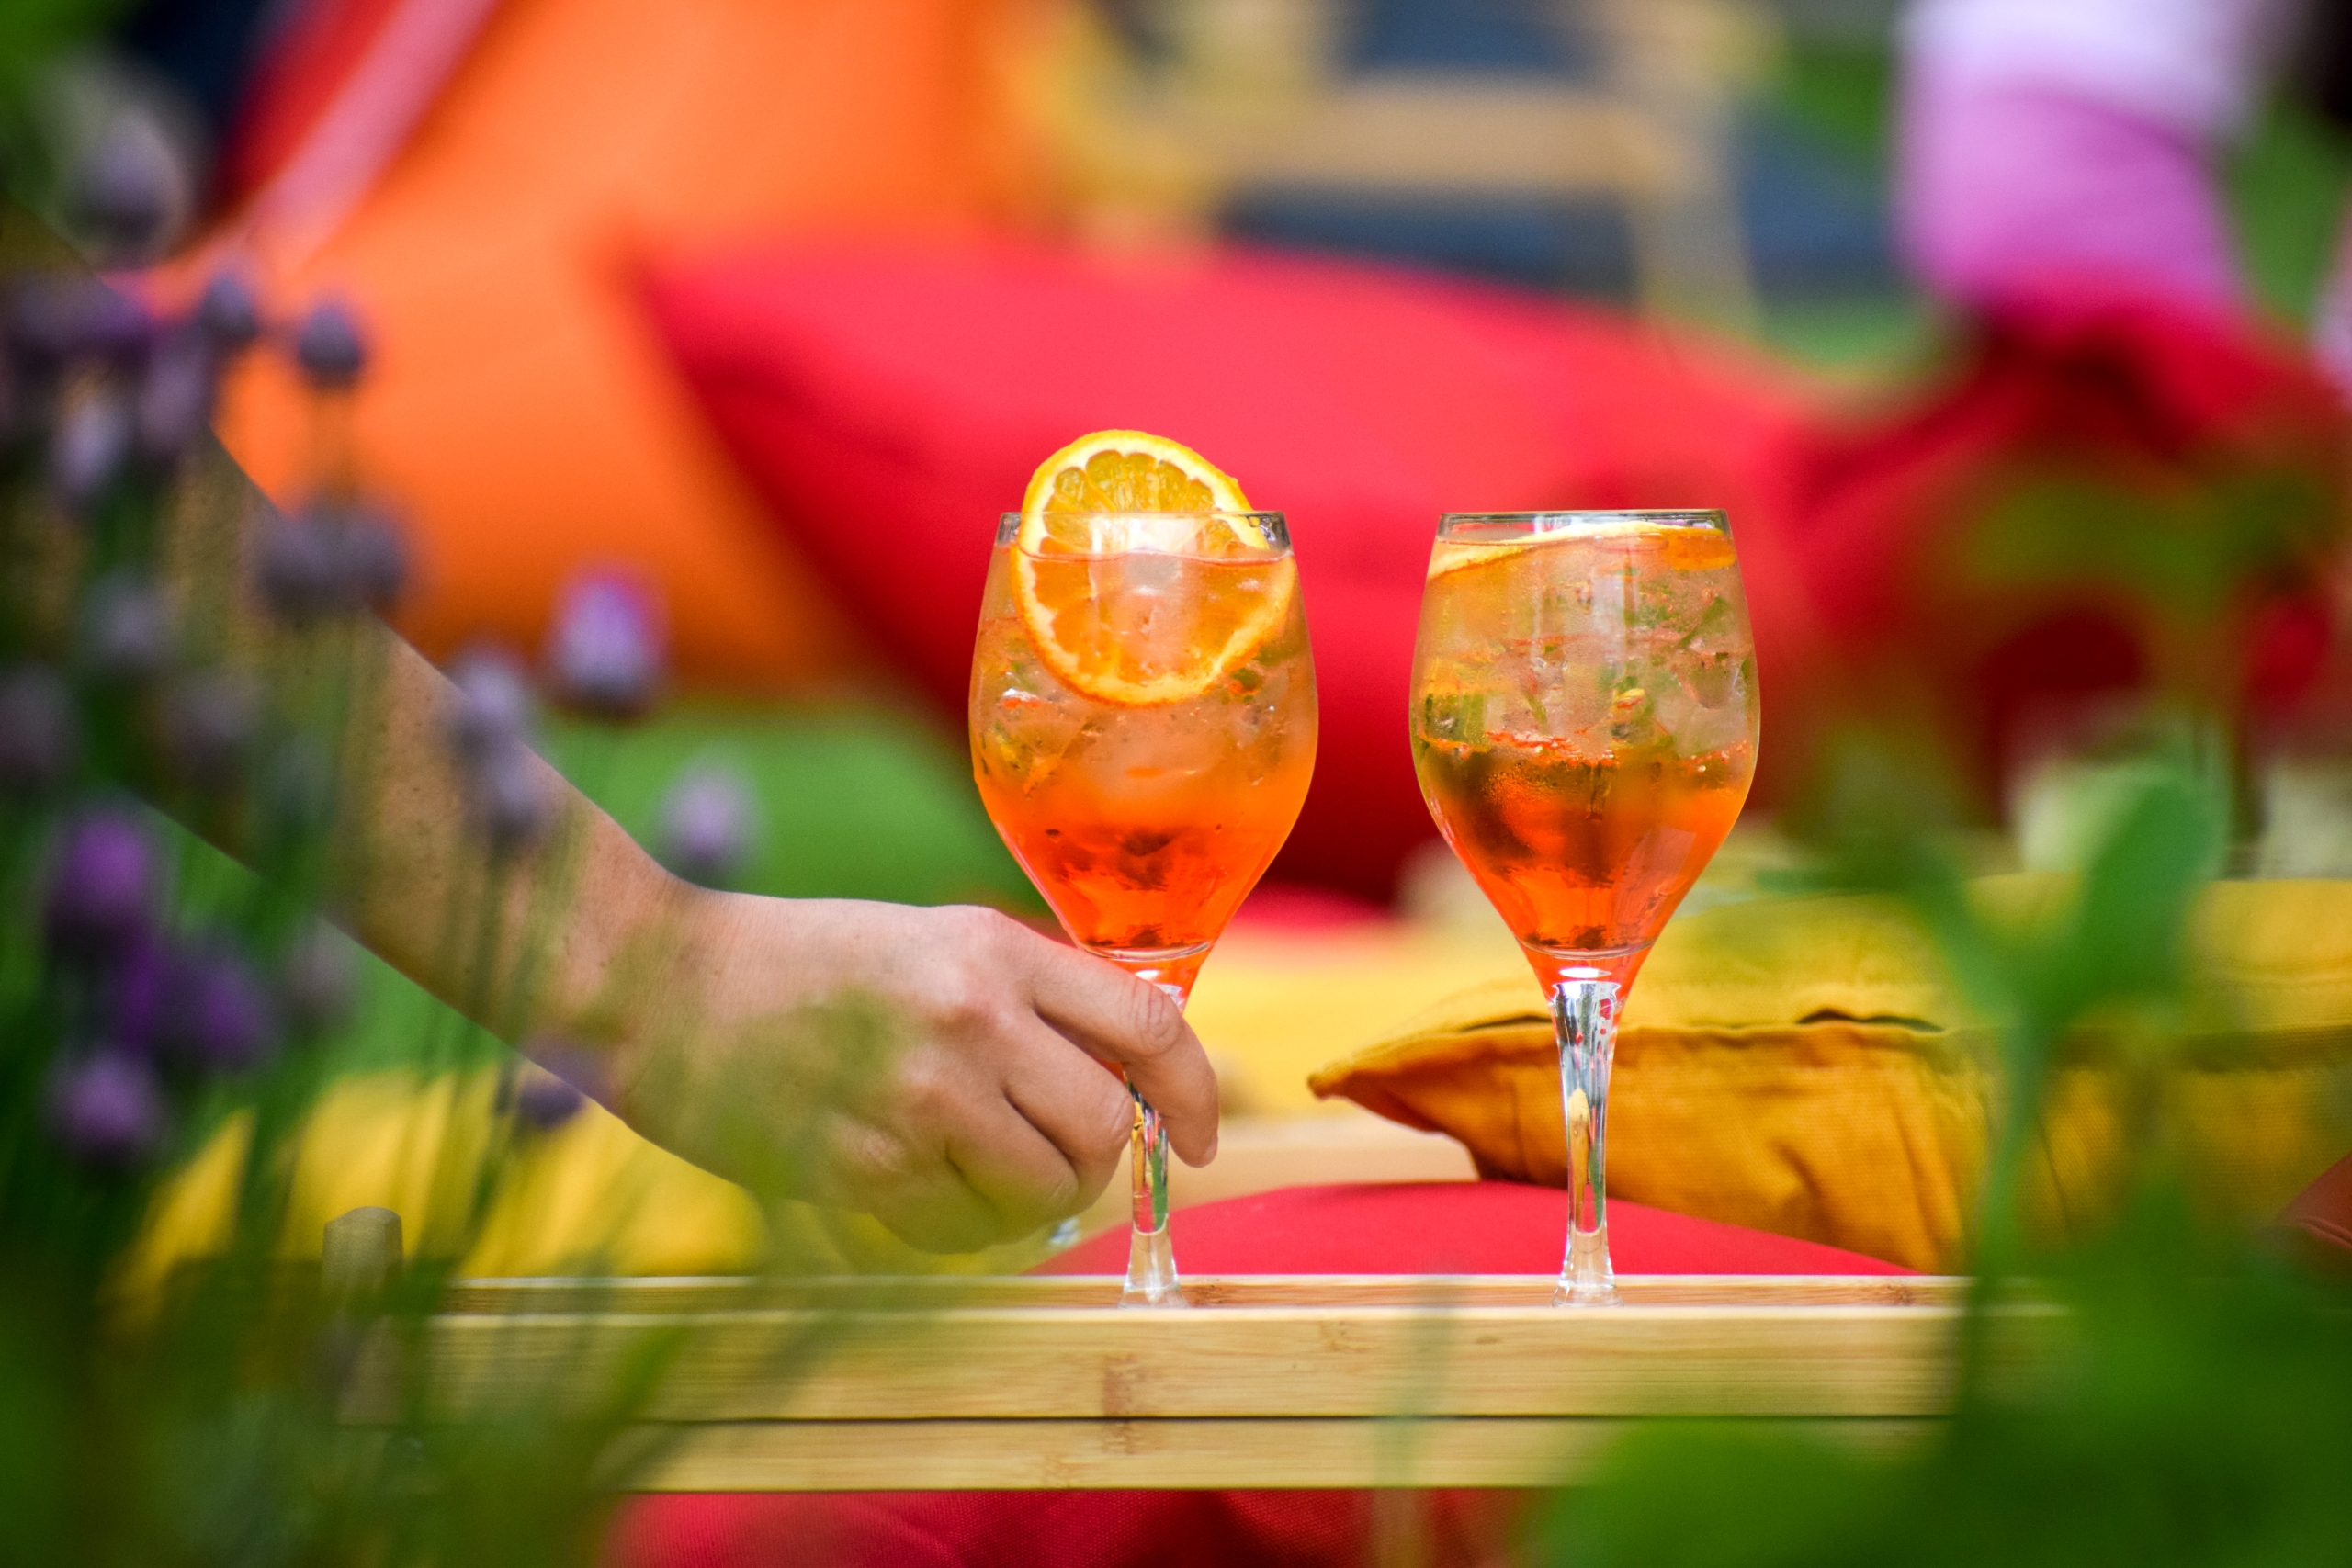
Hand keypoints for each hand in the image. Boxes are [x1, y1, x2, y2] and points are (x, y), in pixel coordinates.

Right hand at [594, 892, 1218, 1252]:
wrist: (666, 981)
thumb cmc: (808, 964)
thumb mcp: (937, 941)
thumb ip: (1033, 998)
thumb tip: (1134, 1078)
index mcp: (997, 949)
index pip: (1152, 1025)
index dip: (1198, 1093)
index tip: (1202, 1138)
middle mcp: (972, 1016)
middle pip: (1106, 1125)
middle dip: (1097, 1159)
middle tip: (1048, 1155)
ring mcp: (917, 1094)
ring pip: (1043, 1189)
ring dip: (1026, 1199)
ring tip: (969, 1169)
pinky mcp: (862, 1164)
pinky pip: (960, 1229)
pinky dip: (955, 1225)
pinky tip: (910, 1183)